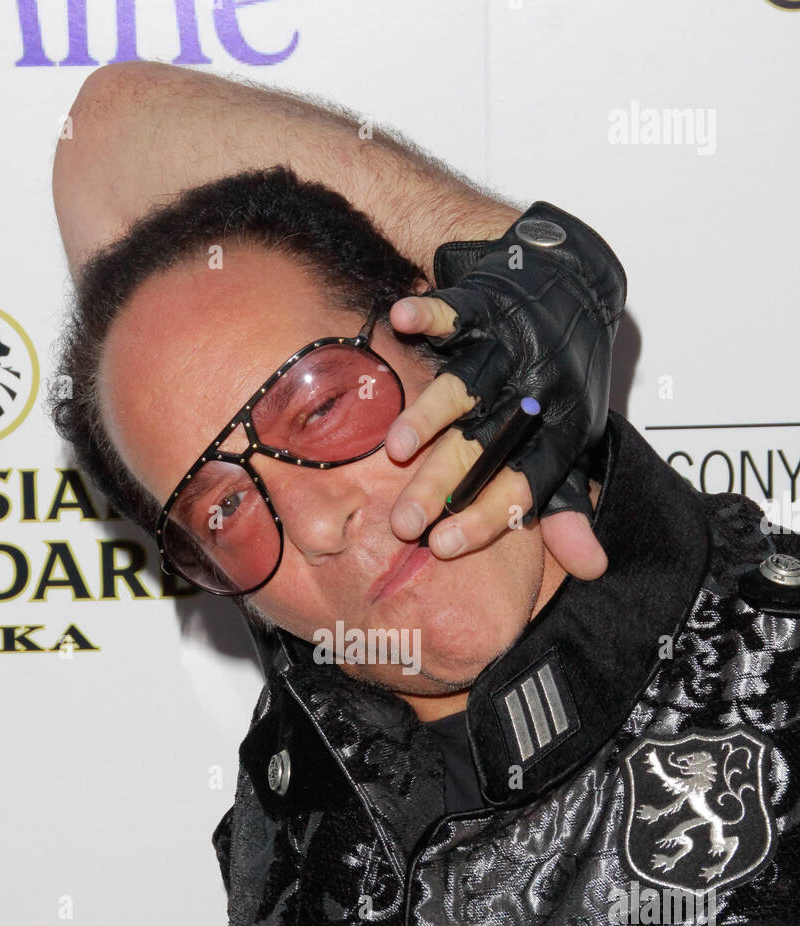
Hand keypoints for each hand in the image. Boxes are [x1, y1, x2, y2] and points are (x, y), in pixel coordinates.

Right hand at [386, 295, 607, 580]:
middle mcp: (532, 394)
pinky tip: (401, 320)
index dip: (487, 518)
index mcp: (557, 433)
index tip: (444, 548)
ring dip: (430, 415)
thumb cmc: (565, 382)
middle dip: (442, 484)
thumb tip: (591, 569)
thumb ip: (567, 508)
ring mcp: (508, 349)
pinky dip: (430, 314)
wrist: (576, 291)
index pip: (525, 484)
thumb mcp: (572, 445)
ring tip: (397, 448)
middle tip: (404, 523)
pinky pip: (456, 311)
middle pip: (483, 446)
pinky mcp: (486, 308)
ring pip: (466, 386)